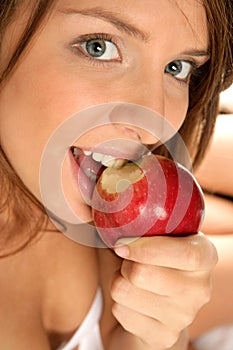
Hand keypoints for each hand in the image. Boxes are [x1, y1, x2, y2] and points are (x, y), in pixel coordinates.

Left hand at [111, 233, 217, 348]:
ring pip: (124, 290)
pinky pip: (120, 311)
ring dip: (117, 281)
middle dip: (124, 263)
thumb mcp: (148, 236)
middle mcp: (200, 288)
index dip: (147, 248)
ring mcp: (184, 316)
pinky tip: (131, 301)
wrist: (153, 303)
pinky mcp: (164, 336)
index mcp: (204, 255)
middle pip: (142, 273)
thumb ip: (135, 224)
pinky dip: (117, 302)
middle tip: (126, 261)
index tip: (121, 244)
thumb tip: (109, 218)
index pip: (185, 254)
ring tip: (129, 279)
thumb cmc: (148, 259)